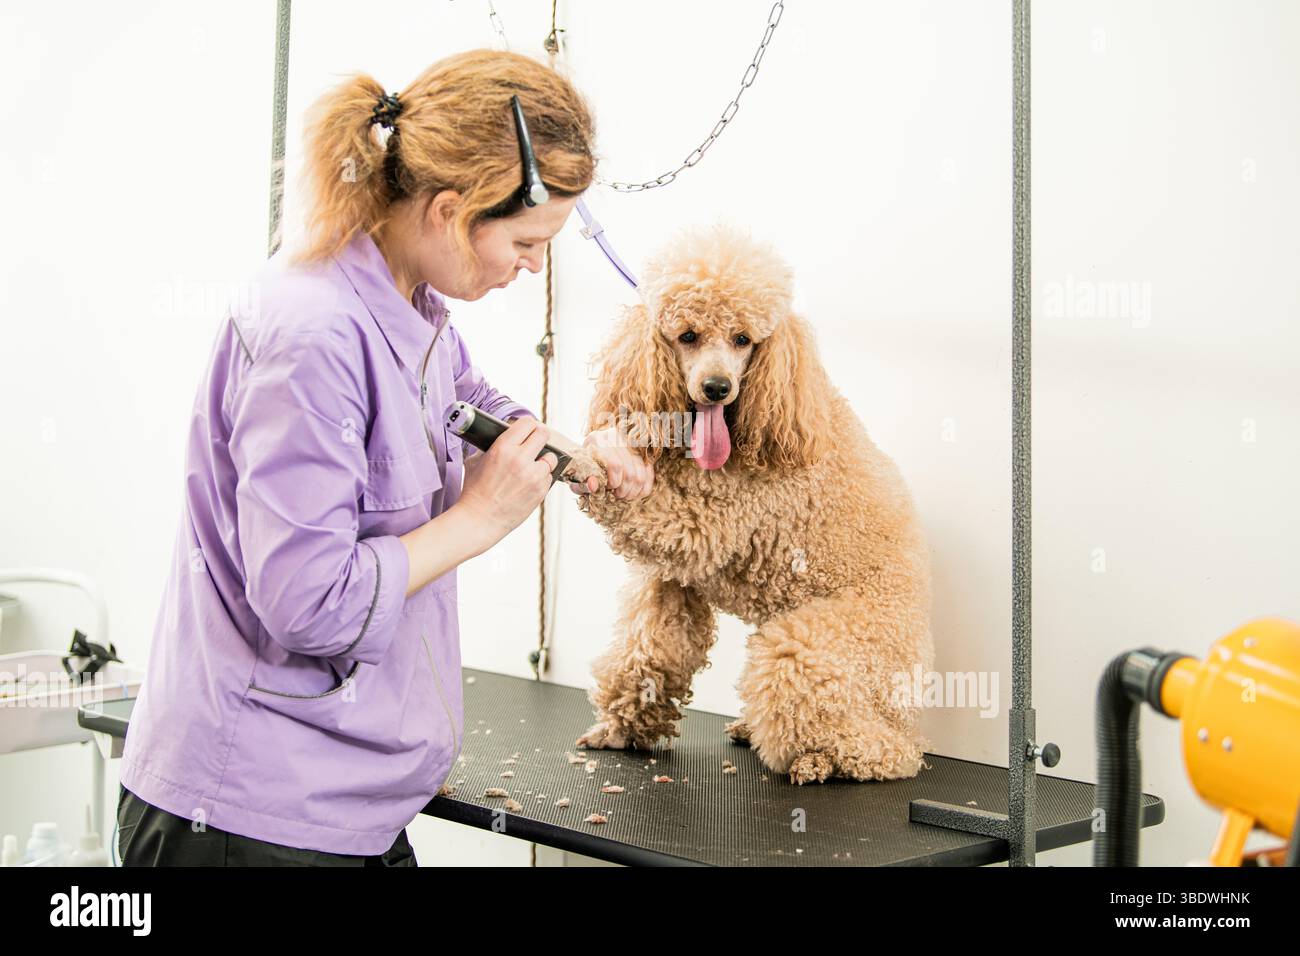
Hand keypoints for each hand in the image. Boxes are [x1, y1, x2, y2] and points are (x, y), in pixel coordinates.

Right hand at [456, 417, 557, 539]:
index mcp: (503, 448)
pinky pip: (549, 476)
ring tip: (533, 465)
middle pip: (544, 434)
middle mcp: (521, 459)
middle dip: (540, 436)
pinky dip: (542, 477)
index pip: (527, 423)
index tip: (528, 428)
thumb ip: (492, 446)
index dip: (528, 424)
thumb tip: (505, 438)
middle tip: (536, 441)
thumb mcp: (476, 461)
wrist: (479, 519)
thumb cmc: (475, 491)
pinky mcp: (541, 491)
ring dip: (544, 459)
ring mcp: (534, 476)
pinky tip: (530, 482)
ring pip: (551, 457)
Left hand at [581, 426, 653, 500]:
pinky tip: (635, 492)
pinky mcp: (639, 451)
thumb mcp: (578, 478)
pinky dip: (644, 487)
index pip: (615, 464)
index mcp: (597, 439)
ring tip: (624, 494)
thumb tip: (593, 485)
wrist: (590, 457)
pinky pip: (648, 472)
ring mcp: (628, 442)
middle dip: (624, 489)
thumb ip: (582, 484)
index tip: (609, 488)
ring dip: (633, 490)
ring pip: (640, 473)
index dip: (614, 482)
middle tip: (617, 495)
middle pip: (629, 471)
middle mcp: (615, 436)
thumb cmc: (583, 469)